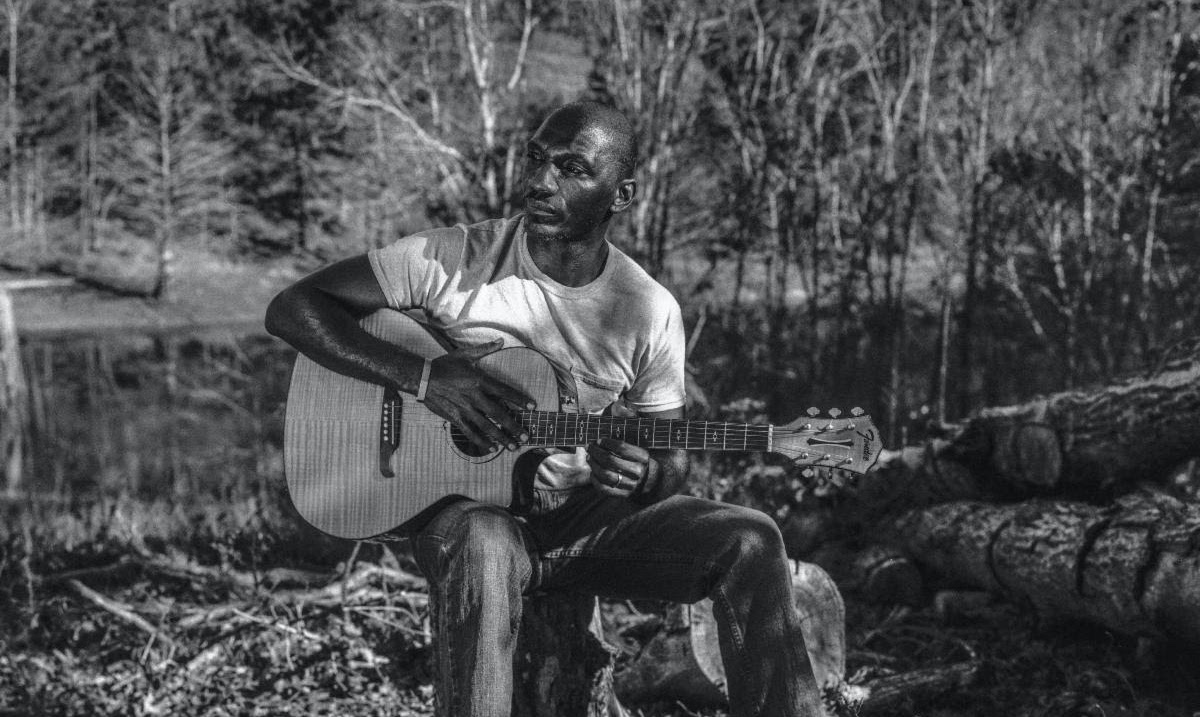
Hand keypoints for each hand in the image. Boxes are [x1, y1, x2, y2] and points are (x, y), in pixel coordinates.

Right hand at [419, 339, 533, 452]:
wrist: (422, 378)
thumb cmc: (445, 365)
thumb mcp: (465, 354)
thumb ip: (485, 349)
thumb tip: (501, 340)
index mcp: (480, 381)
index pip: (505, 391)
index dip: (520, 399)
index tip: (532, 407)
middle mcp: (475, 397)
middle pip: (499, 414)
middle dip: (514, 427)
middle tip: (526, 436)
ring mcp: (465, 409)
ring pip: (487, 427)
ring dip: (501, 438)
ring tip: (513, 447)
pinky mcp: (455, 417)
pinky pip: (470, 432)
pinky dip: (481, 442)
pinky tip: (492, 449)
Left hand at [586, 437, 651, 496]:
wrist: (652, 483)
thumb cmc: (640, 463)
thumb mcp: (638, 452)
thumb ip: (623, 448)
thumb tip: (599, 443)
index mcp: (643, 458)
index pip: (621, 448)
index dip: (607, 443)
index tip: (599, 440)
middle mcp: (637, 472)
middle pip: (610, 460)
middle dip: (596, 452)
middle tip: (589, 447)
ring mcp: (631, 484)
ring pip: (605, 474)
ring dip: (593, 464)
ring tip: (589, 458)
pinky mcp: (623, 494)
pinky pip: (604, 488)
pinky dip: (595, 480)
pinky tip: (592, 472)